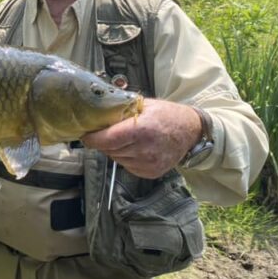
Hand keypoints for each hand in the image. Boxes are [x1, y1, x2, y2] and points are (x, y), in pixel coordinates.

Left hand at [81, 98, 202, 178]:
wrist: (191, 132)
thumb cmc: (167, 115)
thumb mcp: (144, 105)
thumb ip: (121, 110)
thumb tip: (97, 112)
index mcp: (141, 130)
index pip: (107, 140)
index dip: (93, 139)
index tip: (86, 135)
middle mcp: (144, 150)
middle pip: (109, 150)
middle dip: (103, 142)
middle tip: (106, 132)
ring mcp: (148, 164)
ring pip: (117, 159)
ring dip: (115, 150)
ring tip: (127, 139)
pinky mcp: (151, 173)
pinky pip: (127, 167)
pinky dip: (126, 158)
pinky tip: (135, 148)